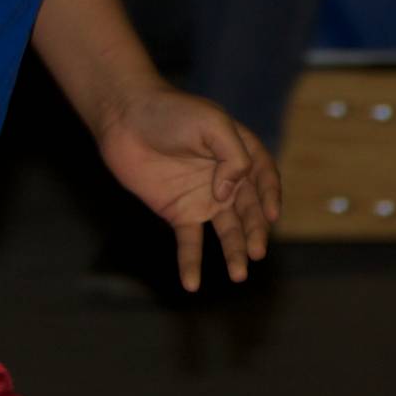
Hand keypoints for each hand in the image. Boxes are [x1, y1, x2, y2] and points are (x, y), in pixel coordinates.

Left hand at [95, 86, 279, 290]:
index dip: (270, 198)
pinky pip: (189, 242)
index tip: (271, 216)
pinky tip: (192, 283)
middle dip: (255, 233)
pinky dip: (191, 263)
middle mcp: (227, 180)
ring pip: (226, 231)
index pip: (265, 180)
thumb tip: (227, 195)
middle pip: (249, 211)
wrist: (124, 117)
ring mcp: (203, 198)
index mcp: (241, 153)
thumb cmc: (170, 112)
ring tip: (239, 274)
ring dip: (233, 253)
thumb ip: (233, 157)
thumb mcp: (212, 124)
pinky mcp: (177, 211)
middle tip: (256, 252)